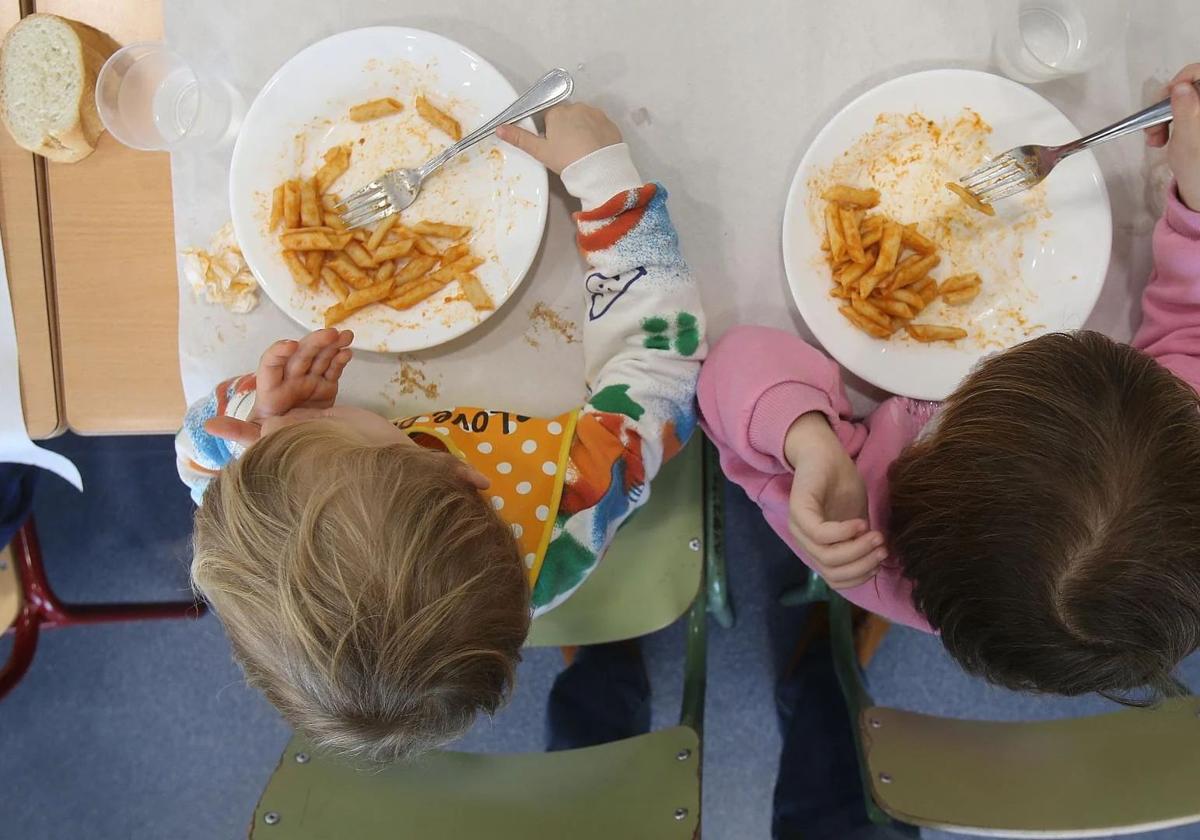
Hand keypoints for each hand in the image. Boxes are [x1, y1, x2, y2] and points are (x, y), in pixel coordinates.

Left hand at [204, 329, 352, 445]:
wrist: (327, 466)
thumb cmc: (293, 454)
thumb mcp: (264, 444)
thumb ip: (240, 433)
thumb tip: (208, 425)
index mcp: (272, 397)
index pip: (270, 367)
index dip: (278, 353)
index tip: (292, 345)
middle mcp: (290, 388)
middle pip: (298, 358)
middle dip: (313, 343)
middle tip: (331, 334)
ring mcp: (311, 388)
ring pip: (318, 359)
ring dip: (330, 345)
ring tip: (346, 335)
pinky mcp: (328, 391)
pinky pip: (333, 371)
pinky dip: (340, 360)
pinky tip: (348, 352)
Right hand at [495, 103, 621, 173]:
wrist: (599, 170)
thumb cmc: (567, 159)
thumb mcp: (540, 151)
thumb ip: (520, 138)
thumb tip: (499, 128)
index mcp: (558, 112)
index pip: (548, 115)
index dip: (549, 131)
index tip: (553, 144)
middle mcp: (577, 107)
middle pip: (567, 116)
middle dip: (565, 129)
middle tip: (567, 150)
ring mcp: (596, 114)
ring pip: (584, 119)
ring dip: (581, 130)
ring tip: (581, 151)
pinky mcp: (610, 124)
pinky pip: (599, 126)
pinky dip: (596, 135)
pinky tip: (594, 150)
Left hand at [784, 413, 886, 589]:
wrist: (826, 452)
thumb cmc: (842, 485)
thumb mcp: (859, 520)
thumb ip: (862, 543)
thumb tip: (877, 564)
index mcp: (818, 548)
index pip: (836, 580)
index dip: (861, 576)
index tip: (882, 560)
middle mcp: (805, 542)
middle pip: (832, 572)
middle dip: (862, 565)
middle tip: (883, 548)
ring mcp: (799, 527)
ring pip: (827, 557)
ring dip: (857, 550)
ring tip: (876, 536)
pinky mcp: (799, 510)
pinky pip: (820, 534)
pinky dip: (843, 533)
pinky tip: (860, 522)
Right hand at [1146, 65, 1199, 211]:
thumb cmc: (1197, 171)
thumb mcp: (1189, 142)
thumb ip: (1186, 111)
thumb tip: (1182, 86)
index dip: (1184, 79)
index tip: (1167, 99)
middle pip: (1193, 84)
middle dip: (1169, 102)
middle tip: (1156, 126)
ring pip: (1187, 96)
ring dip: (1166, 113)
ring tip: (1156, 137)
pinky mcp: (1197, 120)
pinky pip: (1187, 107)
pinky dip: (1173, 118)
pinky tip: (1166, 134)